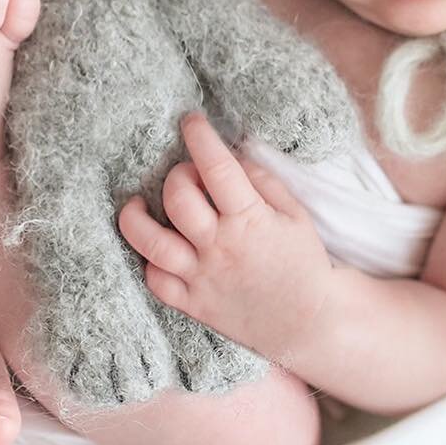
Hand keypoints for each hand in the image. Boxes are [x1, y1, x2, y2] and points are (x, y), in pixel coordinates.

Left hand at [117, 112, 334, 364]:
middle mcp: (220, 247)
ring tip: (138, 205)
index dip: (200, 137)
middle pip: (178, 198)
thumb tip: (232, 157)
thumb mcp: (295, 214)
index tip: (191, 120)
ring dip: (136, 218)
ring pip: (151, 243)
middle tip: (190, 175)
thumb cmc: (304, 263)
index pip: (217, 168)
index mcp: (249, 220)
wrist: (309, 324)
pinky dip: (150, 262)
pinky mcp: (193, 304)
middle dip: (178, 174)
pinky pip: (156, 281)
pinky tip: (158, 248)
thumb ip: (262, 181)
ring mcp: (202, 278)